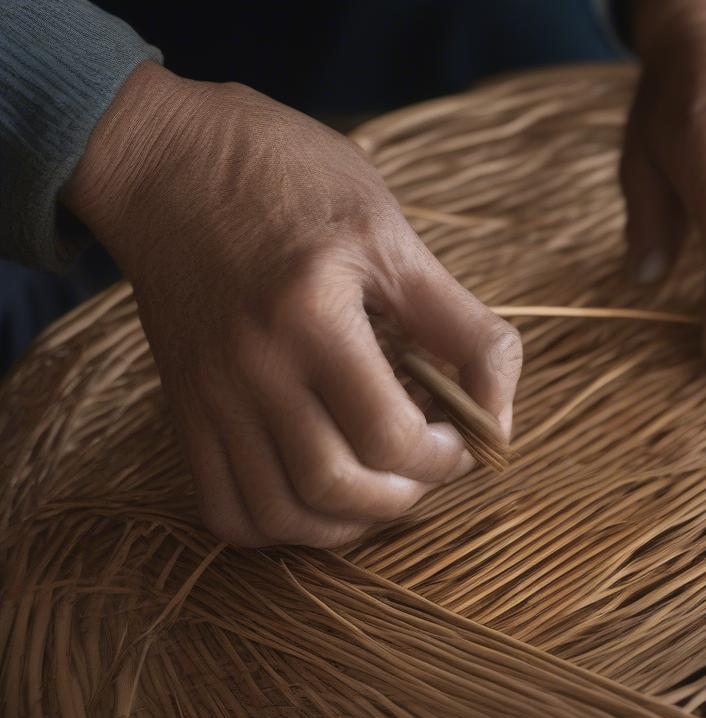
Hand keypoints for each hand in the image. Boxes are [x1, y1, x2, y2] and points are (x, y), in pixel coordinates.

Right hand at [64, 62, 520, 546]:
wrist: (169, 163)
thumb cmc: (290, 181)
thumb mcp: (392, 234)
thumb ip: (461, 324)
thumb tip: (499, 412)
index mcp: (313, 316)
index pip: (391, 435)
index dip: (446, 456)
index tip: (462, 438)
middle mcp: (253, 368)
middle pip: (335, 487)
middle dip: (403, 498)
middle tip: (426, 468)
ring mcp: (212, 397)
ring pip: (278, 514)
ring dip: (346, 526)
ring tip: (378, 491)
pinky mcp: (186, 412)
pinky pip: (224, 509)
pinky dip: (277, 528)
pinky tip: (315, 501)